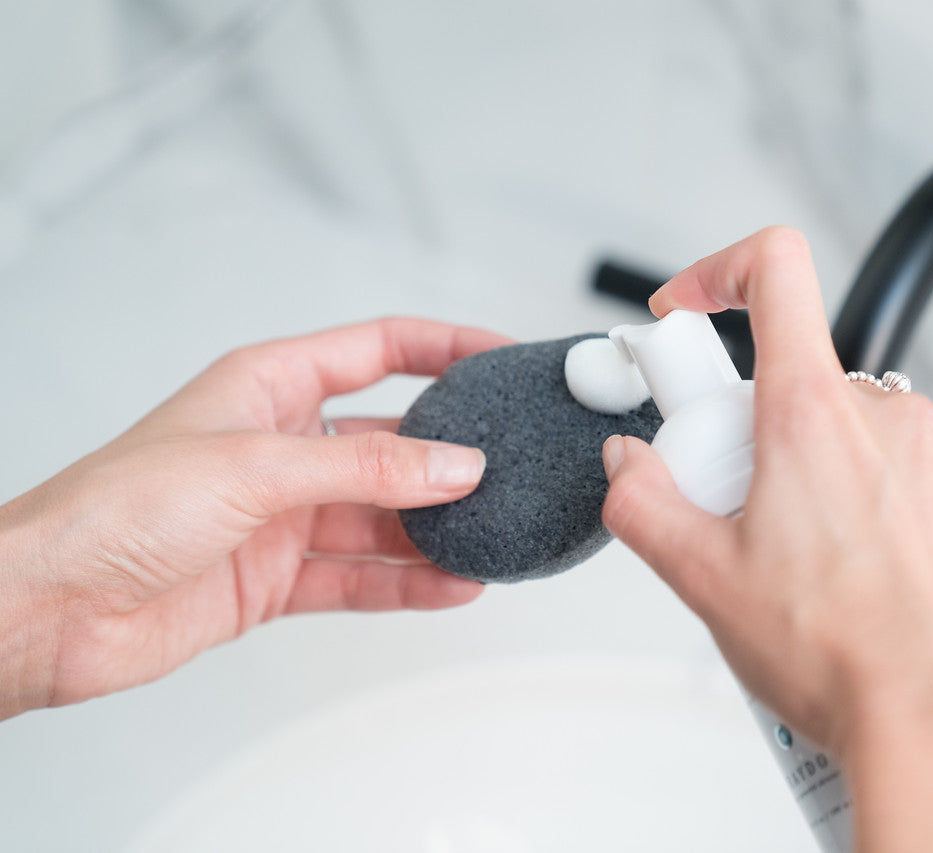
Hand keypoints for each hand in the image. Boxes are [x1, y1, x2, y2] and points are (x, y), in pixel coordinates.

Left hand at [0, 318, 511, 719]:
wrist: (47, 608)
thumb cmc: (110, 509)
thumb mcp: (255, 468)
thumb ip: (365, 470)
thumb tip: (453, 465)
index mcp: (269, 387)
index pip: (378, 348)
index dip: (445, 345)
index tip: (502, 356)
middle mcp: (281, 447)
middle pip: (390, 441)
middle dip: (450, 453)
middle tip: (510, 463)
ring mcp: (281, 515)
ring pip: (382, 517)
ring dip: (436, 529)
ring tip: (492, 535)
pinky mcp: (275, 577)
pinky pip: (360, 576)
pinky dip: (407, 583)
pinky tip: (452, 584)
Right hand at [600, 228, 932, 852]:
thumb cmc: (846, 660)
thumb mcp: (705, 582)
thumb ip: (644, 505)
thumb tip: (629, 468)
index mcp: (814, 416)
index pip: (775, 273)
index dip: (722, 272)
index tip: (692, 310)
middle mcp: (894, 423)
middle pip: (809, 388)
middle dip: (769, 443)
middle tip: (753, 522)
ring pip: (871, 451)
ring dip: (838, 494)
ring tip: (822, 583)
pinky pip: (930, 500)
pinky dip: (898, 534)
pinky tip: (880, 601)